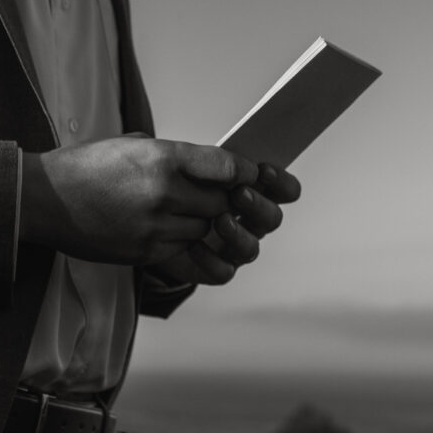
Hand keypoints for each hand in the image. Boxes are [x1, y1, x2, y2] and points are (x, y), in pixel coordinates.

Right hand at [21, 135, 256, 264]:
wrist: (42, 200)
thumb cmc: (88, 167)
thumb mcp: (136, 145)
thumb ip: (179, 156)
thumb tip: (218, 170)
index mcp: (163, 158)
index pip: (227, 167)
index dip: (245, 173)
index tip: (250, 175)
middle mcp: (164, 192)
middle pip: (223, 203)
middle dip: (226, 200)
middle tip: (221, 196)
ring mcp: (155, 227)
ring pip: (208, 230)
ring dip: (208, 224)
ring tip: (192, 213)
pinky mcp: (146, 253)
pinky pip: (189, 253)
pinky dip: (191, 245)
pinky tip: (184, 235)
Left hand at [146, 164, 300, 284]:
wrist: (145, 212)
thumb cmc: (174, 184)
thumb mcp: (190, 163)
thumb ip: (215, 161)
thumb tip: (239, 162)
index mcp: (255, 191)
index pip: (286, 190)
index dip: (281, 183)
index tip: (264, 170)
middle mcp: (251, 221)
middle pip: (272, 218)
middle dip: (258, 205)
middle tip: (238, 193)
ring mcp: (235, 247)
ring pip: (252, 248)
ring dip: (238, 234)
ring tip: (219, 220)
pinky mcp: (215, 267)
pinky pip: (224, 271)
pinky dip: (211, 260)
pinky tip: (194, 245)